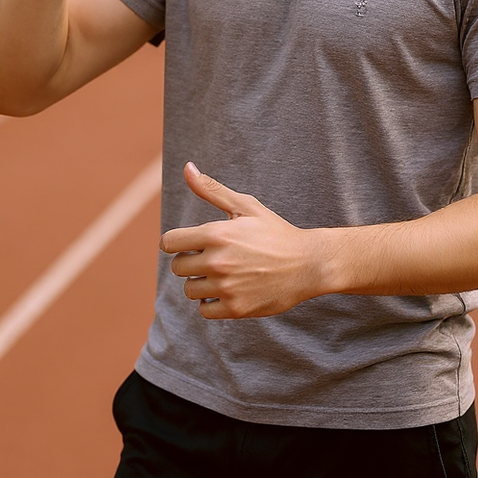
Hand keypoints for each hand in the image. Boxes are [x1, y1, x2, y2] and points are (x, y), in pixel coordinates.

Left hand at [160, 163, 324, 318]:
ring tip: (224, 273)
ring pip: (190, 289)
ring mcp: (227, 287)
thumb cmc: (274, 232)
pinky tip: (230, 290)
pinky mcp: (236, 309)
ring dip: (201, 282)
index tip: (188, 244)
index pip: (169, 243)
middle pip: (178, 267)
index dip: (176, 242)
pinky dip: (213, 302)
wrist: (308, 264)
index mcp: (216, 234)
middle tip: (213, 257)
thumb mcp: (246, 206)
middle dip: (190, 261)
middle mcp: (218, 261)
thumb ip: (211, 189)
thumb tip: (187, 167)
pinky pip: (204, 310)